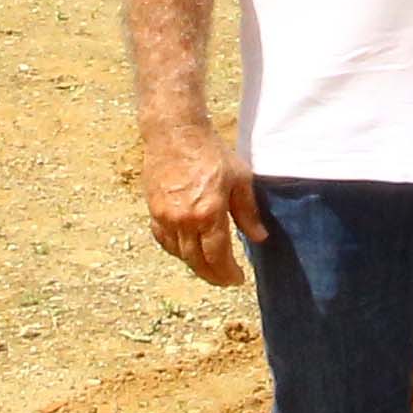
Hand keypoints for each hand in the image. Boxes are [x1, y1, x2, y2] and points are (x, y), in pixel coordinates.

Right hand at [139, 122, 260, 284]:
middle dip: (212, 276)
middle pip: (197, 262)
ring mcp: (166, 217)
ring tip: (209, 267)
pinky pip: (164, 240)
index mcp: (209, 213)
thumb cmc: (211, 151)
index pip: (218, 257)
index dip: (228, 273)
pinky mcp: (153, 210)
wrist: (175, 132)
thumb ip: (248, 212)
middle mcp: (185, 220)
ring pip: (179, 254)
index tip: (238, 279)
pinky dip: (176, 250)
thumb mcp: (239, 178)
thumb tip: (259, 238)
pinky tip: (186, 250)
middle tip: (224, 280)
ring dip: (195, 265)